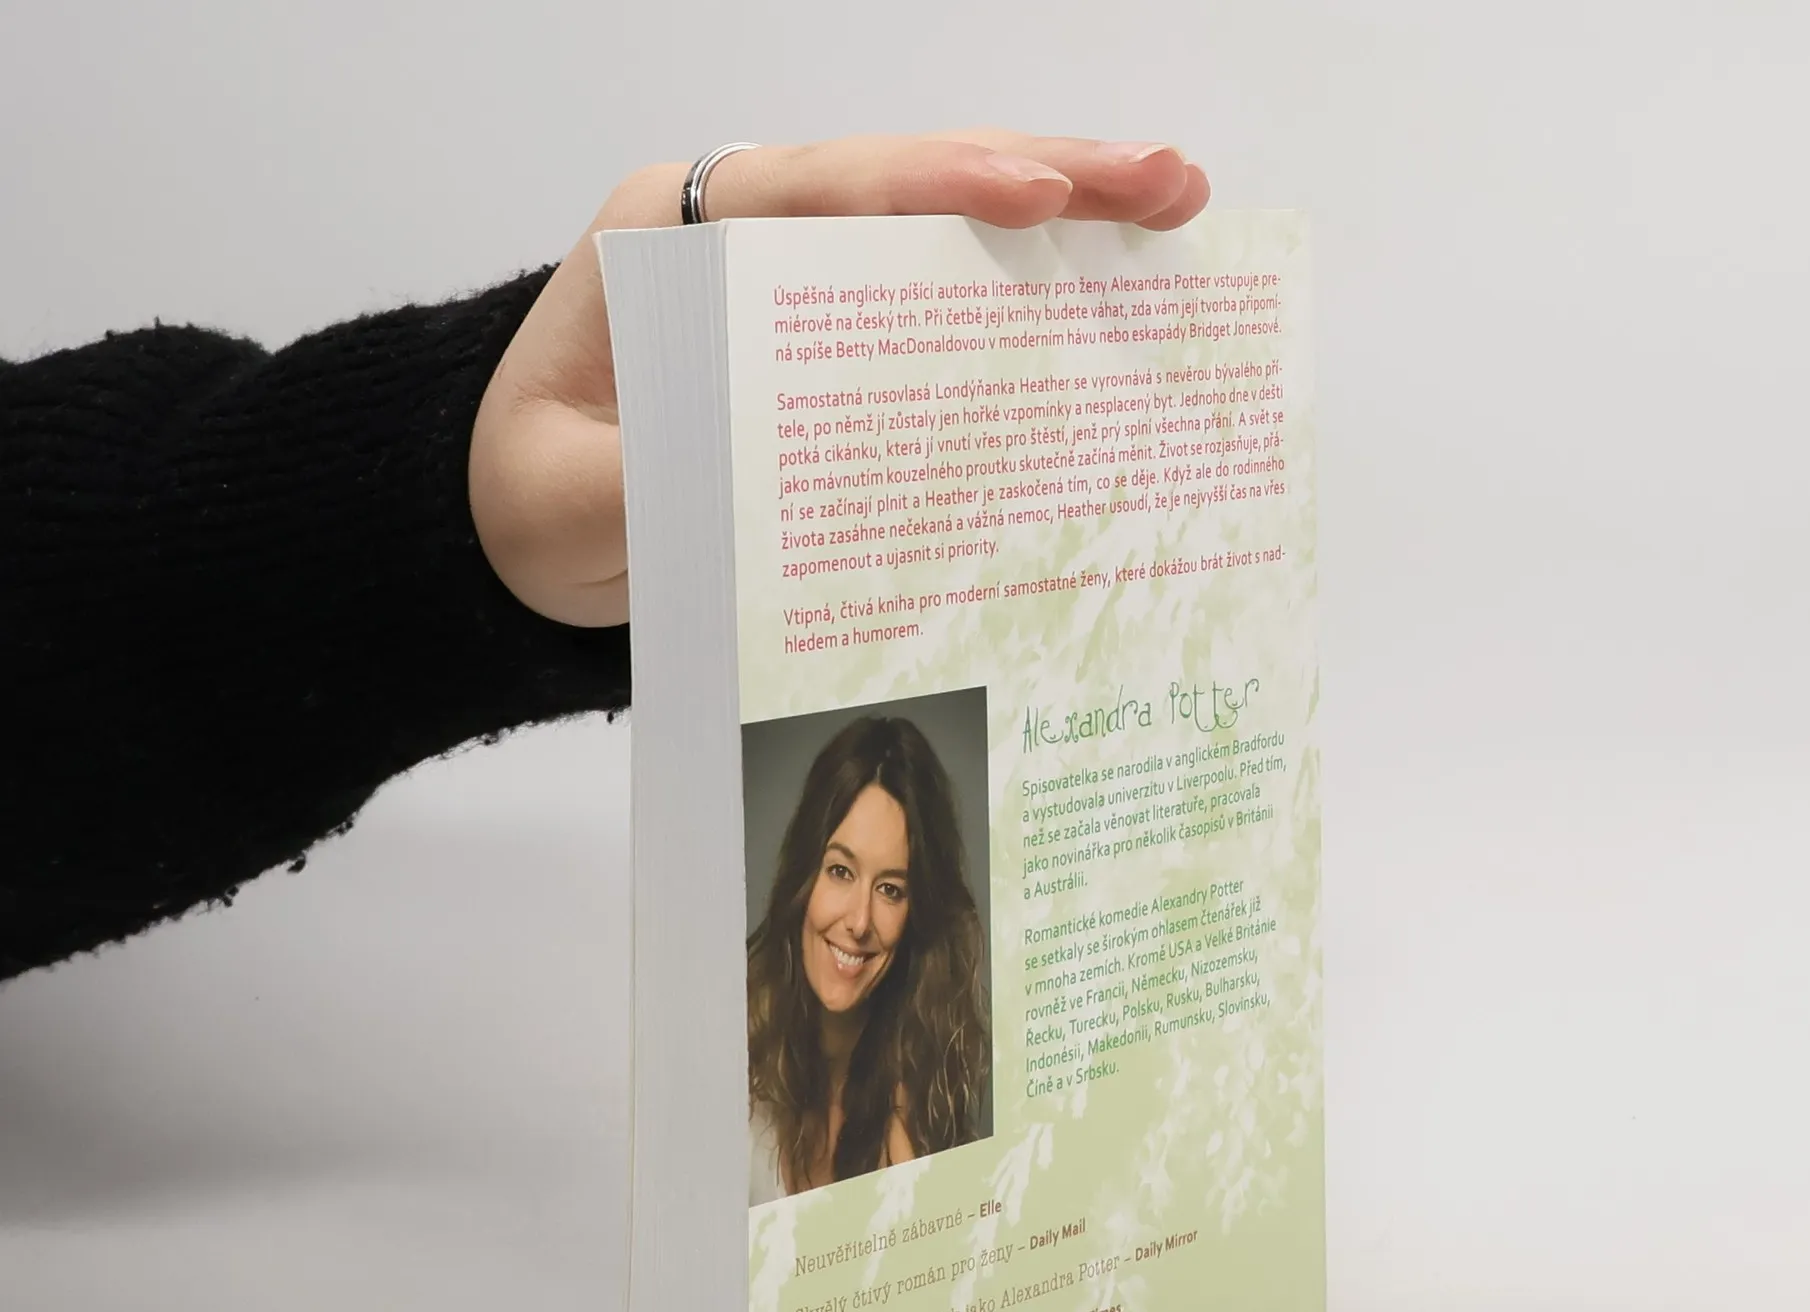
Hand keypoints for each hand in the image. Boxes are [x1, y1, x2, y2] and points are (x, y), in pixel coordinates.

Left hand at [468, 132, 1209, 625]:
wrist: (514, 522)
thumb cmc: (529, 494)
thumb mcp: (558, 501)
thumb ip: (638, 484)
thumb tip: (740, 473)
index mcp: (674, 235)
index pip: (820, 190)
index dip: (937, 186)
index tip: (1037, 195)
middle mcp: (746, 232)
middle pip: (909, 181)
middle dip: (1045, 173)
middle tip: (1168, 182)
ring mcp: (796, 274)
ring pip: (941, 223)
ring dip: (1064, 214)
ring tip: (1176, 206)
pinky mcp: (831, 332)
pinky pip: (939, 293)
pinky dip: (1027, 287)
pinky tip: (1112, 282)